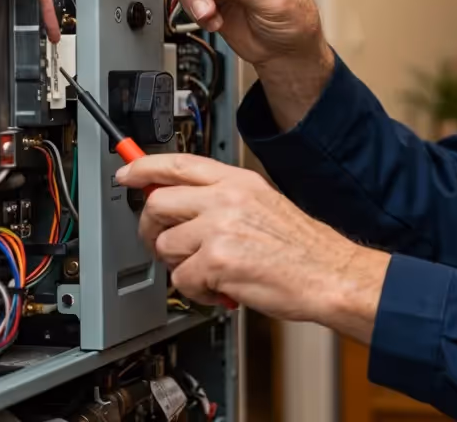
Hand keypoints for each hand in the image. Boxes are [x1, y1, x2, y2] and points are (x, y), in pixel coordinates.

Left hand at [117, 154, 388, 340]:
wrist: (330, 274)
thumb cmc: (303, 248)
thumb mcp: (264, 204)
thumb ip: (223, 199)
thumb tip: (184, 204)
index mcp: (238, 181)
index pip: (178, 163)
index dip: (143, 167)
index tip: (126, 173)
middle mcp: (226, 198)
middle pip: (158, 202)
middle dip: (152, 228)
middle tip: (164, 243)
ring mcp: (219, 228)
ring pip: (166, 246)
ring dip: (181, 266)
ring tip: (210, 272)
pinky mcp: (217, 261)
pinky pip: (182, 280)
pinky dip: (198, 291)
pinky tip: (221, 288)